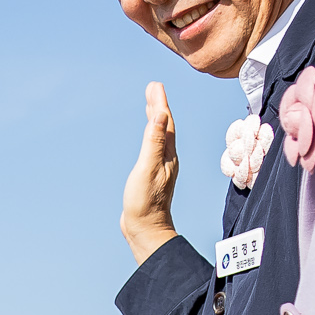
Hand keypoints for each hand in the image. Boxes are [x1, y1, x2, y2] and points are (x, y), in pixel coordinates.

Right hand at [121, 81, 180, 263]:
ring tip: (151, 106)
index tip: (154, 86)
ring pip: (160, 136)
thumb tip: (160, 116)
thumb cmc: (145, 202)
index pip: (165, 122)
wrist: (146, 229)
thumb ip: (153, 142)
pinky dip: (151, 135)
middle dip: (158, 106)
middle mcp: (167, 158)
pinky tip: (148, 137)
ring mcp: (160, 166)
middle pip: (164, 126)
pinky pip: (154, 147)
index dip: (160, 103)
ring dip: (156, 119)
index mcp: (168, 154)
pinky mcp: (152, 174)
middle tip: (152, 88)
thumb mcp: (147, 168)